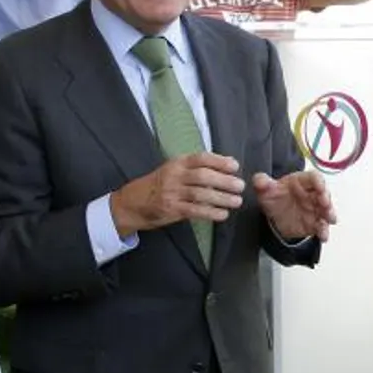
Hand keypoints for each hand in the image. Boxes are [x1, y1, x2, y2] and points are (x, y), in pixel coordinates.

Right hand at [109, 153, 244, 234]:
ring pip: (201, 194)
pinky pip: (194, 210)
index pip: (201, 158)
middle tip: (240, 186)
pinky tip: (223, 215)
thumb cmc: (157, 185)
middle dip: (224, 181)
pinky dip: (210, 213)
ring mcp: (172, 193)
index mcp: (176, 163)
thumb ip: (193, 169)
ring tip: (237, 201)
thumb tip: (222, 167)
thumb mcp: (172, 170)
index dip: (220, 161)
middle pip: (204, 176)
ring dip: (222, 198)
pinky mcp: (171, 209)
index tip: (235, 166)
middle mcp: (174, 175)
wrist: (131, 203)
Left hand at [255, 170, 335, 241]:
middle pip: (324, 194)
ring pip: (326, 210)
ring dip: (329, 214)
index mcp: (301, 182)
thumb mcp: (265, 189)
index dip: (318, 181)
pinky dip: (323, 231)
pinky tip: (323, 236)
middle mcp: (312, 194)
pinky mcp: (315, 223)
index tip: (320, 187)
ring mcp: (315, 209)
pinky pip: (321, 227)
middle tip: (325, 203)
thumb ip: (262, 182)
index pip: (313, 178)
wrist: (274, 216)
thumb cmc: (274, 196)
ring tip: (330, 219)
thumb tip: (259, 180)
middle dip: (326, 198)